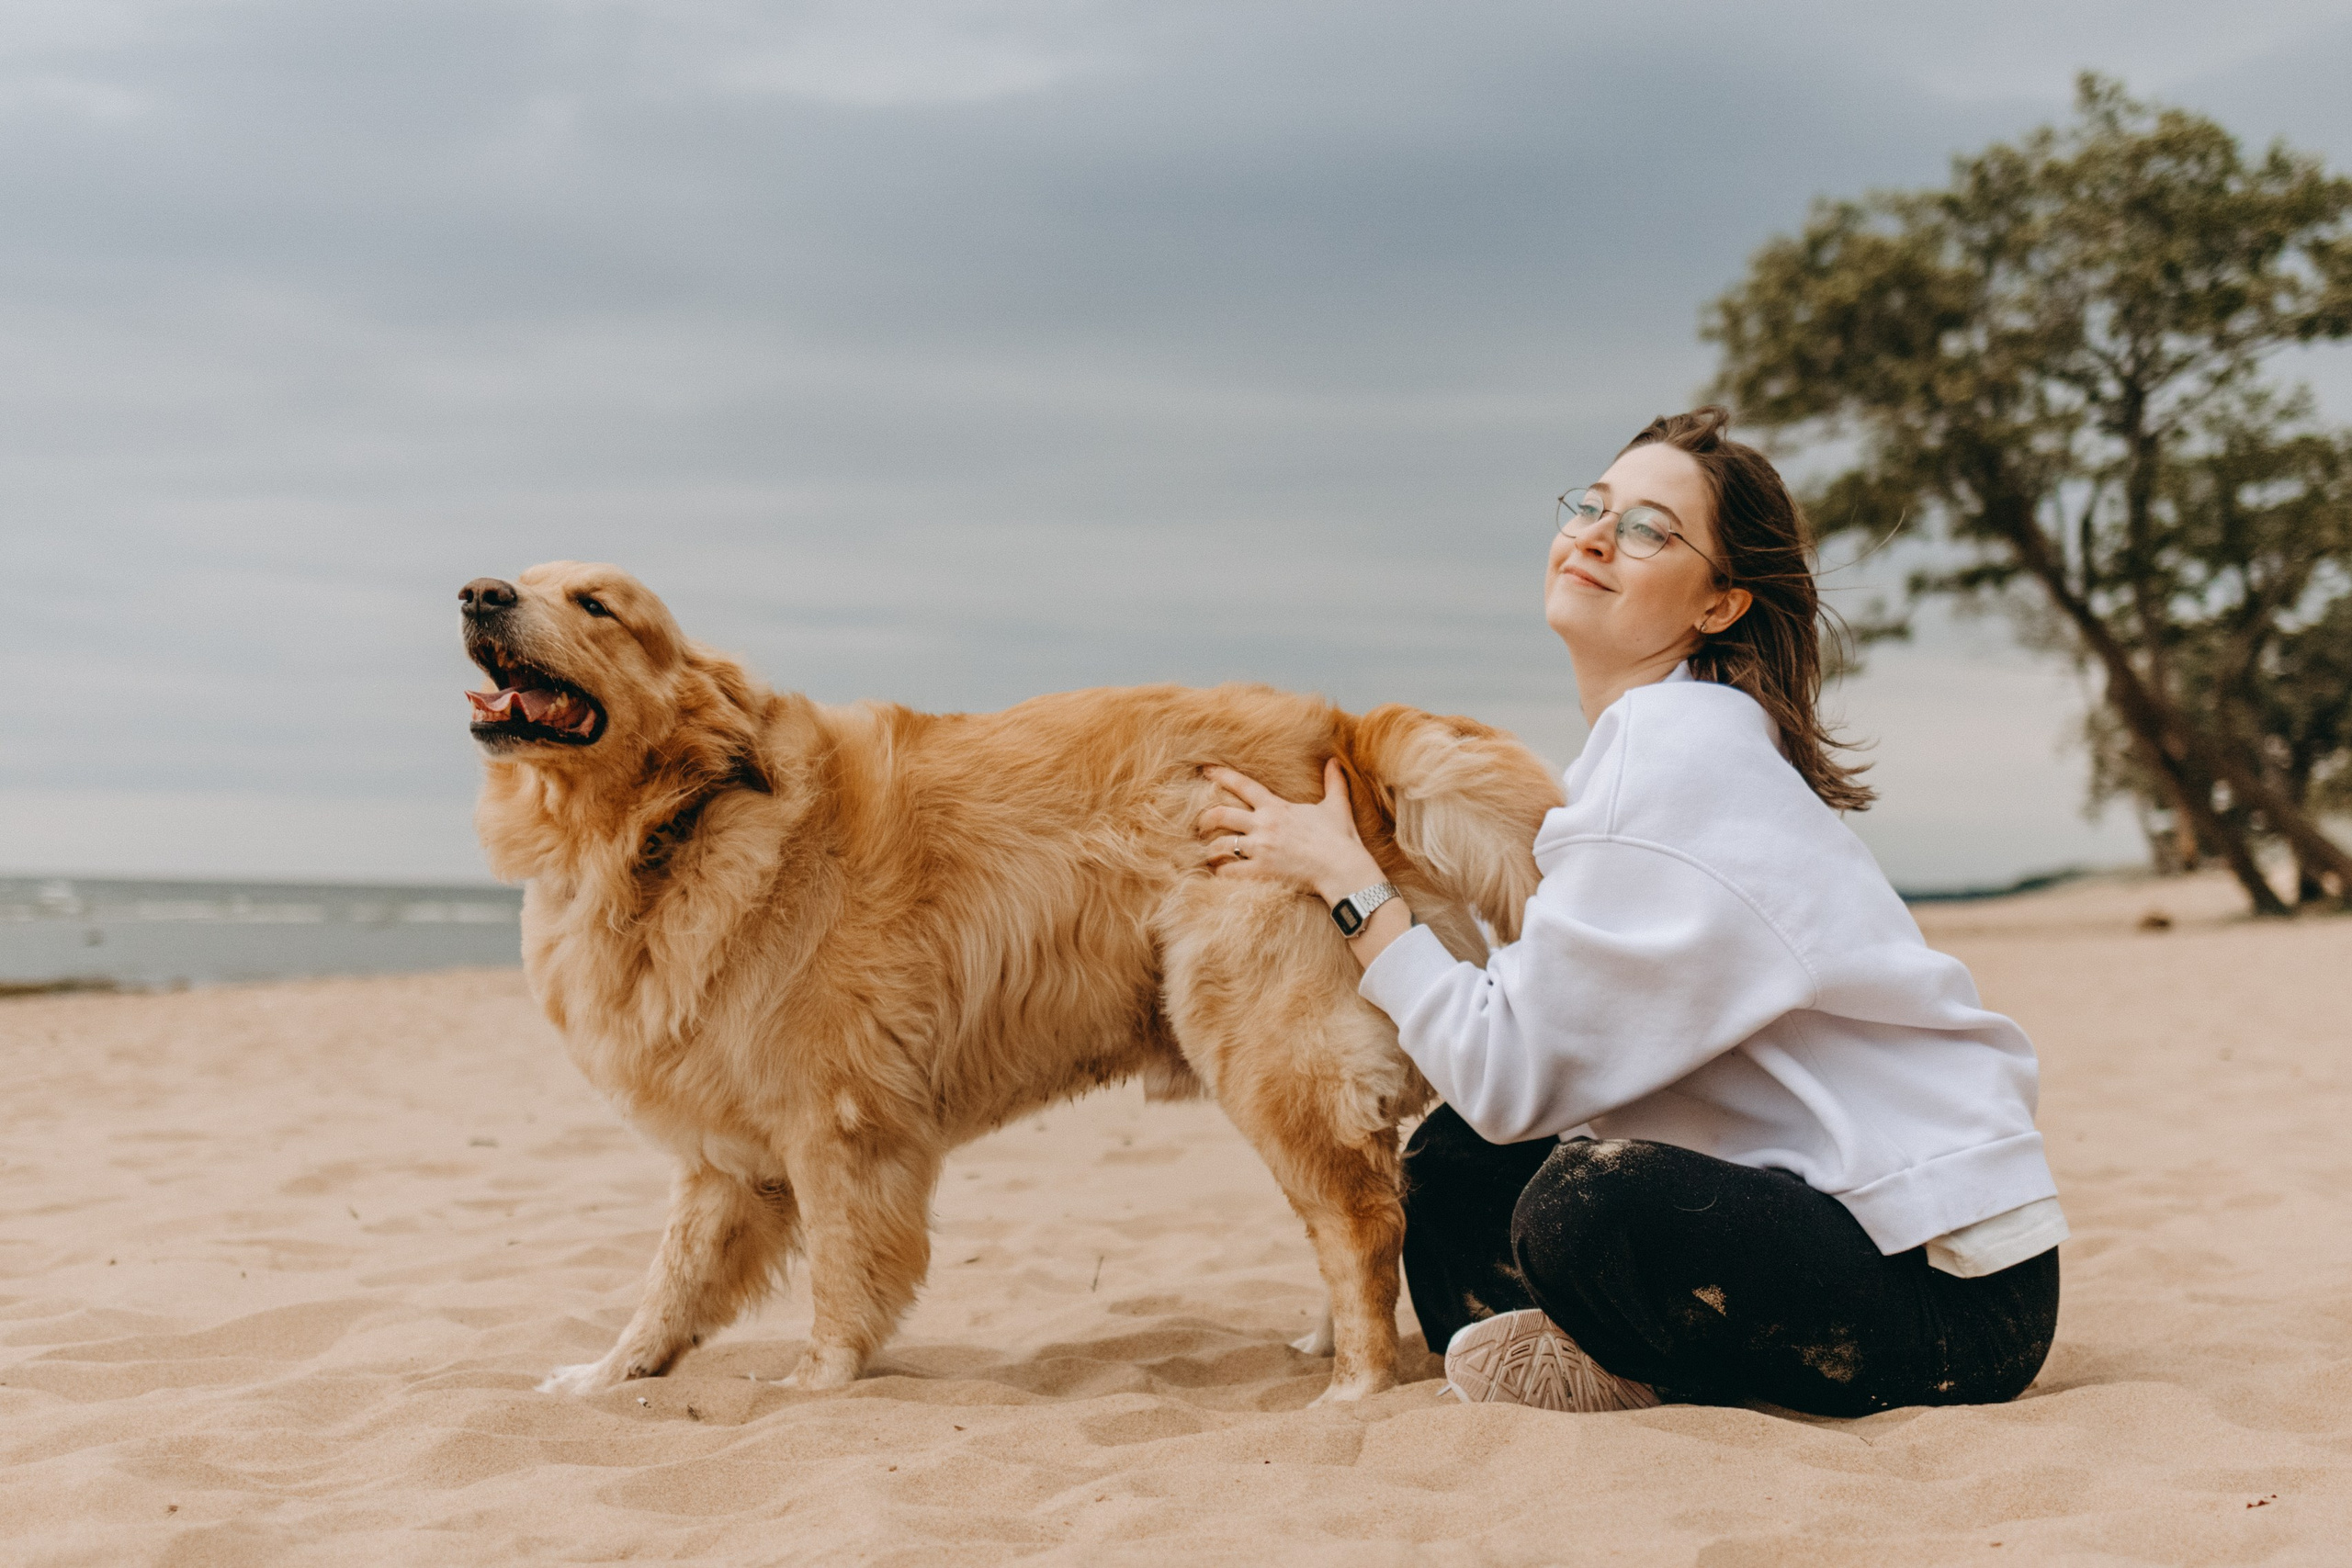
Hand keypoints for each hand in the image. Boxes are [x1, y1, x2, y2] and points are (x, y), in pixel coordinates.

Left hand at [1196, 759, 1385, 904]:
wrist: (1343, 867)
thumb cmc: (1340, 838)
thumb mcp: (1337, 806)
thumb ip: (1334, 783)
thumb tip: (1335, 761)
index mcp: (1277, 807)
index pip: (1243, 785)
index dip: (1221, 775)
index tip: (1205, 770)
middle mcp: (1264, 825)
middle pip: (1221, 815)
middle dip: (1205, 819)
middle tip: (1200, 825)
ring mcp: (1261, 848)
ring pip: (1221, 845)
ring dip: (1211, 850)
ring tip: (1209, 855)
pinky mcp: (1262, 871)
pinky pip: (1230, 871)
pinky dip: (1221, 872)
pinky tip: (1220, 874)